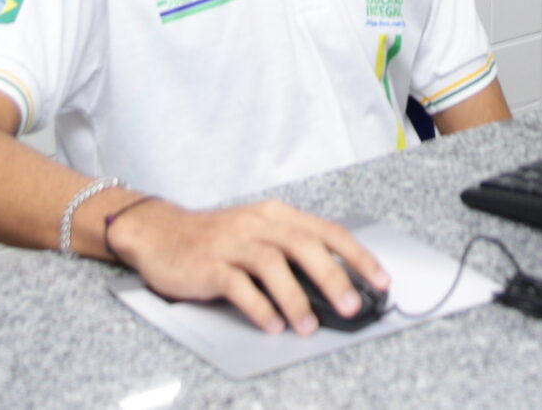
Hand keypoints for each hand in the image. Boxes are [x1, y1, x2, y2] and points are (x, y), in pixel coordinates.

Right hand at [107, 198, 387, 335]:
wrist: (160, 233)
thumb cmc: (215, 239)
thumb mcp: (258, 235)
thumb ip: (292, 254)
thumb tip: (335, 286)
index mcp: (277, 215)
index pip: (327, 231)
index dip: (357, 255)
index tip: (381, 279)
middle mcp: (258, 224)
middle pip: (304, 245)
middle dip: (333, 277)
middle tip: (350, 306)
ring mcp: (232, 243)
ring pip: (273, 265)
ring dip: (295, 299)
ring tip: (308, 326)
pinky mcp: (209, 265)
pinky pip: (239, 286)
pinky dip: (259, 307)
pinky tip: (272, 325)